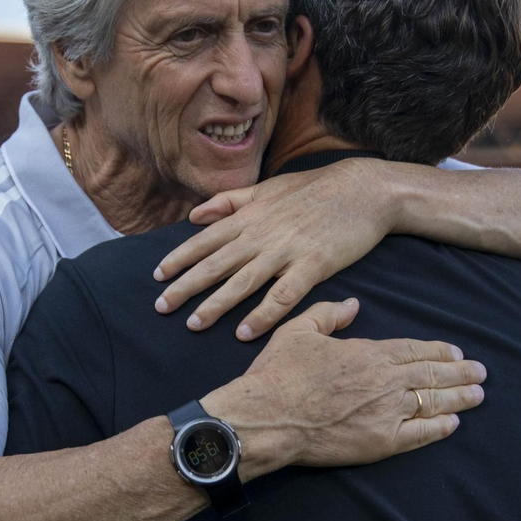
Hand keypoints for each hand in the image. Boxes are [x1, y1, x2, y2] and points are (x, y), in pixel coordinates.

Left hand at [153, 158, 397, 339]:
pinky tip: (246, 333)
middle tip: (161, 307)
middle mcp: (261, 233)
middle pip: (216, 264)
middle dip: (185, 286)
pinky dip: (263, 315)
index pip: (204, 240)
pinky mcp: (313, 265)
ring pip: (243, 282)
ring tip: (193, 325)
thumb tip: (195, 215)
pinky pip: (283, 295)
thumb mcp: (267, 188)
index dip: (179, 258)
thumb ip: (229, 201)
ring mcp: (286, 250)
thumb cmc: (315, 189)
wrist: (363, 190)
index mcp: (249, 216)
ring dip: (216, 304)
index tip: (157, 276)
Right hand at [202, 299, 485, 480]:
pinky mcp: (381, 442)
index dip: (438, 350)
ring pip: (434, 402)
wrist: (267, 418)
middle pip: (432, 374)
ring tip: (478, 394)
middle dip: (460, 372)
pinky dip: (440, 427)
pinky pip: (420, 434)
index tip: (456, 351)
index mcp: (369, 353)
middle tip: (481, 372)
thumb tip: (352, 305)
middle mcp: (386, 381)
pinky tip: (454, 423)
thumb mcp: (298, 330)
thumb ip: (328, 313)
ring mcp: (387, 413)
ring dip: (460, 397)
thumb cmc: (279, 374)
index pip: (414, 349)